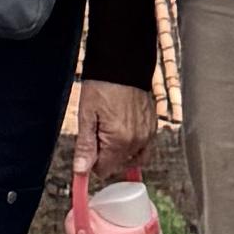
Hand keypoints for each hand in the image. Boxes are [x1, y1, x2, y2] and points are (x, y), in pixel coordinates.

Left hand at [73, 75, 160, 189]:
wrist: (123, 63)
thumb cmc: (103, 84)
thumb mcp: (87, 115)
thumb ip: (85, 146)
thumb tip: (81, 171)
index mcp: (119, 141)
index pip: (104, 170)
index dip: (92, 163)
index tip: (87, 151)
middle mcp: (138, 141)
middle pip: (118, 165)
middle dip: (106, 156)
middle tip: (97, 133)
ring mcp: (148, 134)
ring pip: (132, 158)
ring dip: (120, 151)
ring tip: (108, 131)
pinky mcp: (153, 125)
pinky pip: (144, 146)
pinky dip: (132, 144)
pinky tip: (122, 130)